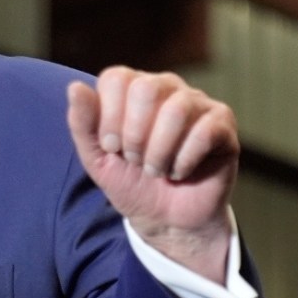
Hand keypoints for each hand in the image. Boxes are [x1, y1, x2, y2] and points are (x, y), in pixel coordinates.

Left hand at [66, 66, 238, 282]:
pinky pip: (204, 132)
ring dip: (159, 151)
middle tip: (135, 160)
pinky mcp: (223, 124)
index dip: (109, 117)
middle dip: (134, 135)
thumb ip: (82, 122)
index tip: (112, 147)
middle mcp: (166, 86)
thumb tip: (75, 87)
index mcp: (132, 88)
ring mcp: (197, 103)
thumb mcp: (96, 157)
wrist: (164, 219)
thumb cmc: (129, 181)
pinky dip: (184, 161)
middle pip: (145, 89)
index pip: (116, 78)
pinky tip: (180, 172)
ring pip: (177, 109)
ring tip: (156, 170)